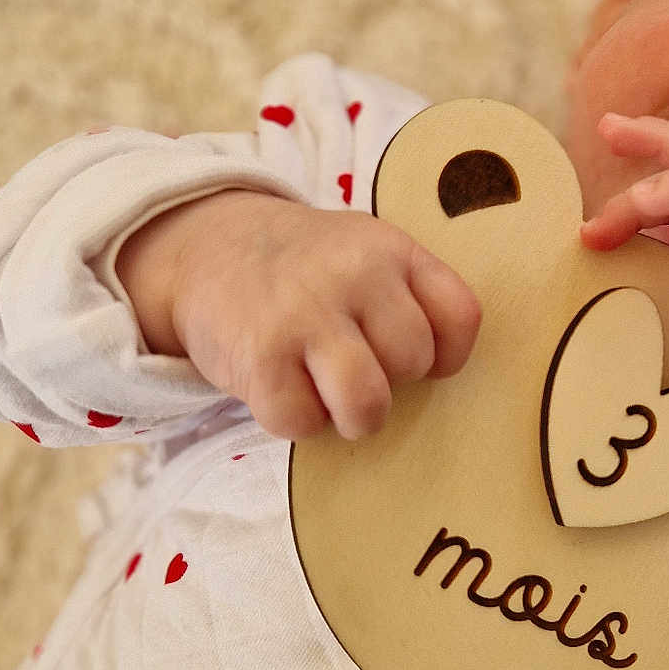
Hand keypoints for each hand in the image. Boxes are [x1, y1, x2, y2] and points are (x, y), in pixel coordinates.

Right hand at [119, 190, 480, 438]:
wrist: (208, 247)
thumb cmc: (307, 270)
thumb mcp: (366, 251)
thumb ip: (410, 295)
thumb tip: (443, 374)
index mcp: (391, 249)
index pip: (460, 317)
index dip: (448, 354)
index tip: (421, 358)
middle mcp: (353, 274)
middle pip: (413, 362)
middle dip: (392, 379)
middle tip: (358, 365)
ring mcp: (304, 313)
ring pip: (368, 403)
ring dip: (354, 417)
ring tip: (332, 396)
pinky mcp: (258, 356)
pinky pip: (301, 422)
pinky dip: (294, 419)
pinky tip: (283, 386)